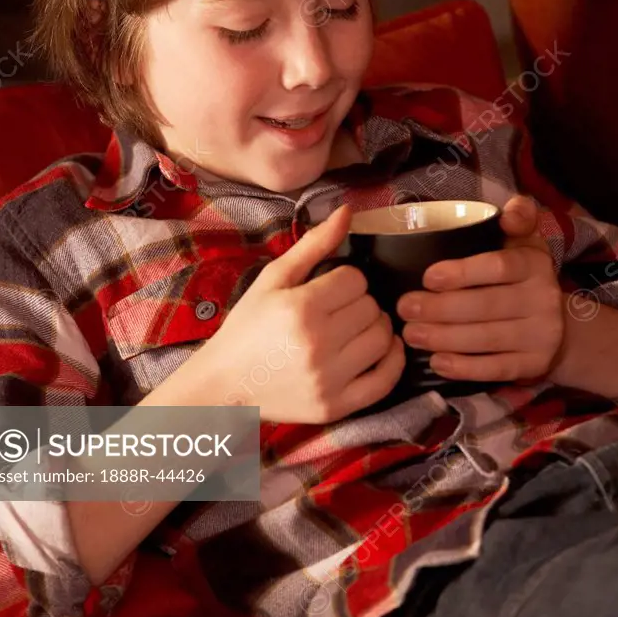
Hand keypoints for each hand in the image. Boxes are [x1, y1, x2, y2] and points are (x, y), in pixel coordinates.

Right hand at [201, 204, 404, 422]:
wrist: (224, 383)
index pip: (356, 279)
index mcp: (302, 308)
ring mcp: (329, 379)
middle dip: (359, 302)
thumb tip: (348, 210)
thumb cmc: (248, 326)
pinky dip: (393, 361)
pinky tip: (382, 349)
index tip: (330, 288)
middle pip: (371, 307)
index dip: (345, 279)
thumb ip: (314, 244)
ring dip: (376, 328)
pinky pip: (385, 380)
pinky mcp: (336, 406)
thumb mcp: (273, 279)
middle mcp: (319, 344)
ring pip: (384, 339)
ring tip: (355, 327)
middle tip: (339, 309)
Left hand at [396, 196, 563, 381]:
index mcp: (534, 264)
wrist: (560, 323)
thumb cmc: (522, 274)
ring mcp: (542, 336)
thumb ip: (518, 217)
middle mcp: (543, 299)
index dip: (463, 273)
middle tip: (404, 308)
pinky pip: (496, 369)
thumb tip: (509, 213)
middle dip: (440, 309)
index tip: (427, 277)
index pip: (499, 267)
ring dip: (444, 338)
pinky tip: (436, 361)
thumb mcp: (525, 240)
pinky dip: (464, 368)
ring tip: (411, 333)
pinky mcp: (534, 365)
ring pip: (487, 339)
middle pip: (487, 306)